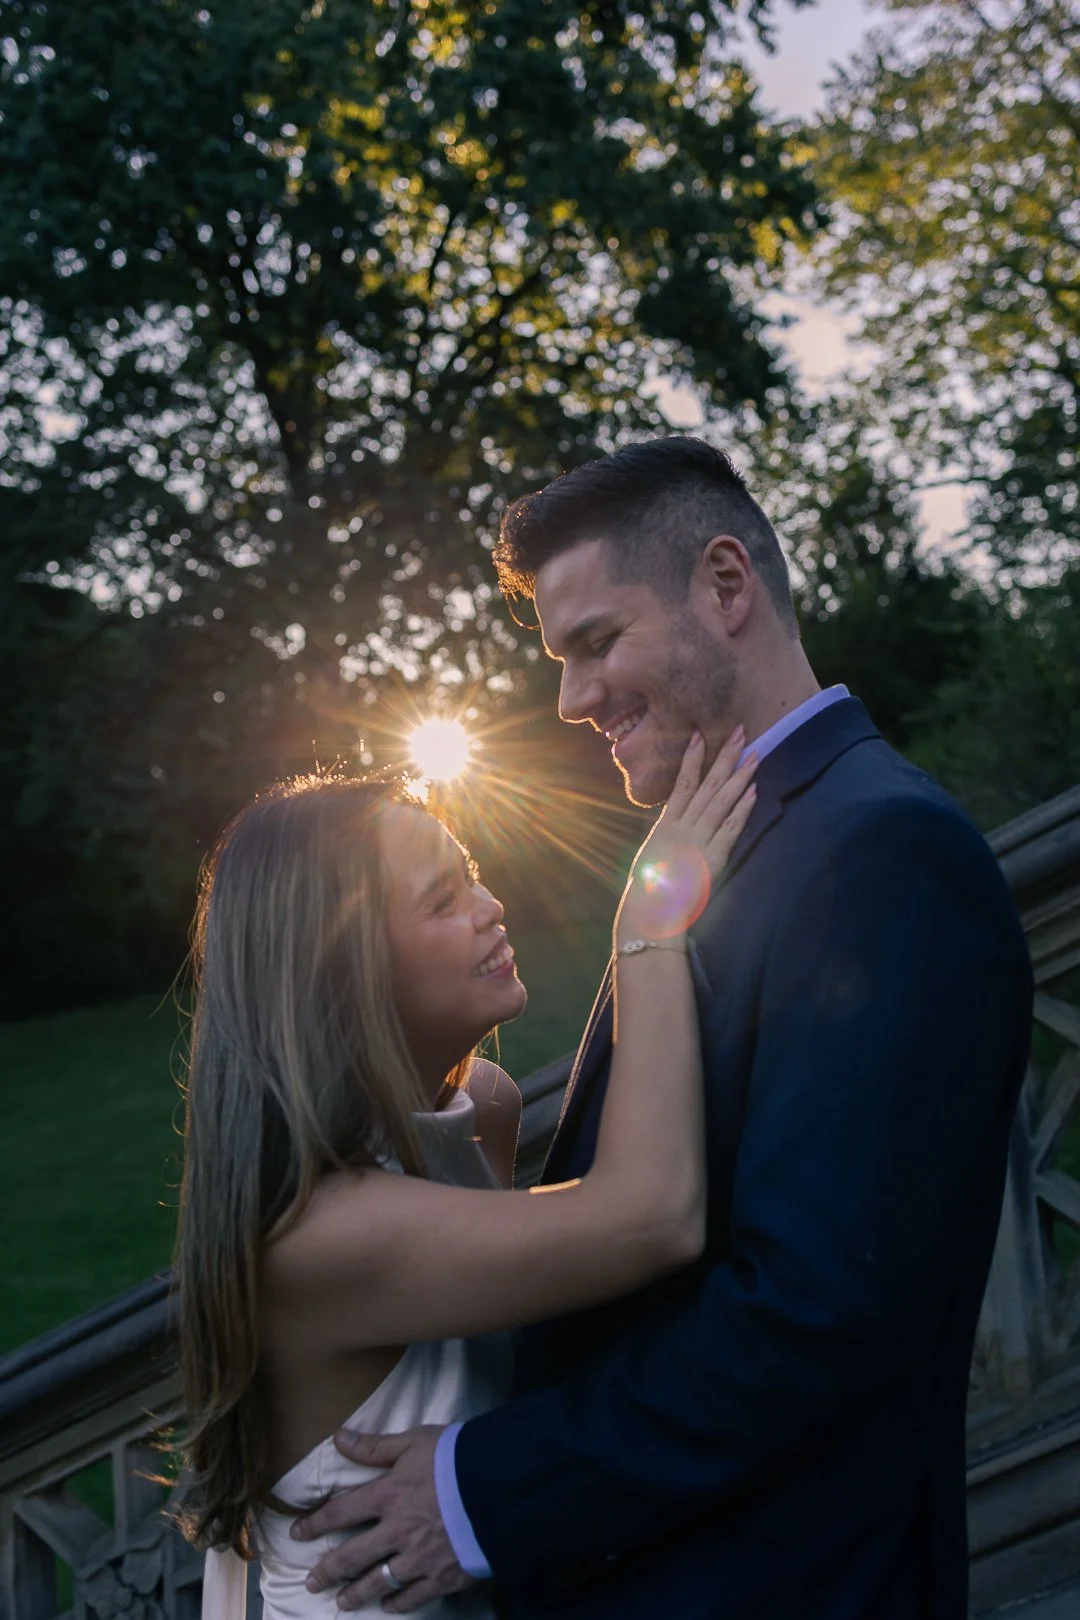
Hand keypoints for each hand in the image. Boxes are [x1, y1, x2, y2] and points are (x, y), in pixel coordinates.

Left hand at [291, 1425, 472, 1612]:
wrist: (501, 1486)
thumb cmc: (458, 1457)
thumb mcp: (415, 1441)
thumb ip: (375, 1446)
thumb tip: (338, 1438)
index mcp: (388, 1495)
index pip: (340, 1513)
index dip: (315, 1524)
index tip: (297, 1534)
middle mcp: (396, 1531)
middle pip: (352, 1556)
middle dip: (328, 1571)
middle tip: (311, 1582)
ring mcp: (418, 1558)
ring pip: (378, 1582)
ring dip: (356, 1593)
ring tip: (341, 1603)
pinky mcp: (442, 1577)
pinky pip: (413, 1596)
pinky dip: (397, 1603)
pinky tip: (387, 1605)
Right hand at [616, 725, 756, 947]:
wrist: (651, 912)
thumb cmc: (649, 889)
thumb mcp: (654, 854)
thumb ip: (667, 835)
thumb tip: (673, 822)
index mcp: (667, 824)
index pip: (682, 783)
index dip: (693, 758)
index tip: (701, 735)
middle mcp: (683, 826)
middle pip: (707, 785)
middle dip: (724, 757)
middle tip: (740, 733)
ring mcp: (698, 840)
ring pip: (721, 801)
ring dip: (739, 777)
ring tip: (754, 755)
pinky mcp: (713, 857)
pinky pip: (730, 828)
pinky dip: (742, 809)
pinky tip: (753, 792)